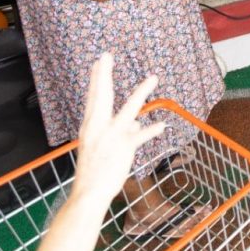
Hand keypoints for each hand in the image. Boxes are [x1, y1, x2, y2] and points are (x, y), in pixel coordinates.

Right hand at [71, 53, 165, 208]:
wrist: (88, 194)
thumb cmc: (94, 171)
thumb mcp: (100, 147)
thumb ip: (120, 131)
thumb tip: (139, 123)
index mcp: (90, 127)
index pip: (93, 98)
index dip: (96, 79)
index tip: (99, 62)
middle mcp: (97, 128)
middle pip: (102, 96)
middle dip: (104, 75)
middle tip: (106, 56)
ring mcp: (111, 136)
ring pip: (129, 109)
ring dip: (142, 92)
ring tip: (153, 78)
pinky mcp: (123, 147)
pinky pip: (141, 135)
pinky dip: (151, 130)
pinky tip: (162, 125)